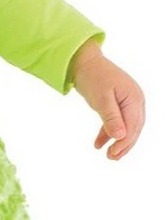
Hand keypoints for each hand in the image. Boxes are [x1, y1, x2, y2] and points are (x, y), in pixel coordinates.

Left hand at [69, 39, 144, 160]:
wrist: (83, 61)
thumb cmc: (93, 76)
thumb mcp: (101, 98)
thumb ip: (111, 117)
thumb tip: (121, 136)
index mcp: (134, 98)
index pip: (133, 126)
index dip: (124, 142)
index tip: (113, 154)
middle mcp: (135, 100)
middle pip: (133, 128)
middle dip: (123, 145)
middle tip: (111, 158)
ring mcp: (127, 102)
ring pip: (126, 127)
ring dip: (117, 141)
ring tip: (108, 155)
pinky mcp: (117, 104)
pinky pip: (116, 122)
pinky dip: (107, 132)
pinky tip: (98, 144)